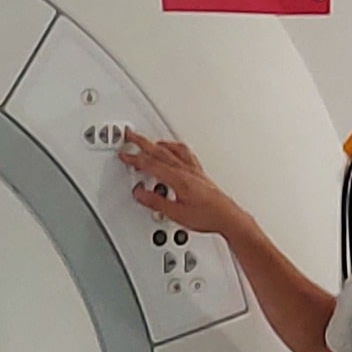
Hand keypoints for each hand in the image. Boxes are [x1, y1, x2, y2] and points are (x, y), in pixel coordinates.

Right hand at [114, 132, 250, 243]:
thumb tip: (139, 192)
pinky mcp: (200, 173)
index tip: (124, 154)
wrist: (228, 217)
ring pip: (173, 149)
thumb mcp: (175, 213)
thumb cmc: (207, 216)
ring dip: (158, 143)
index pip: (151, 164)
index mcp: (178, 178)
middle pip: (160, 151)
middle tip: (130, 134)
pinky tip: (173, 149)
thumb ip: (155, 201)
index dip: (135, 158)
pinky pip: (184, 153)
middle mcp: (186, 170)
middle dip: (142, 142)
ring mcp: (194, 169)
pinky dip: (174, 148)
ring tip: (149, 141)